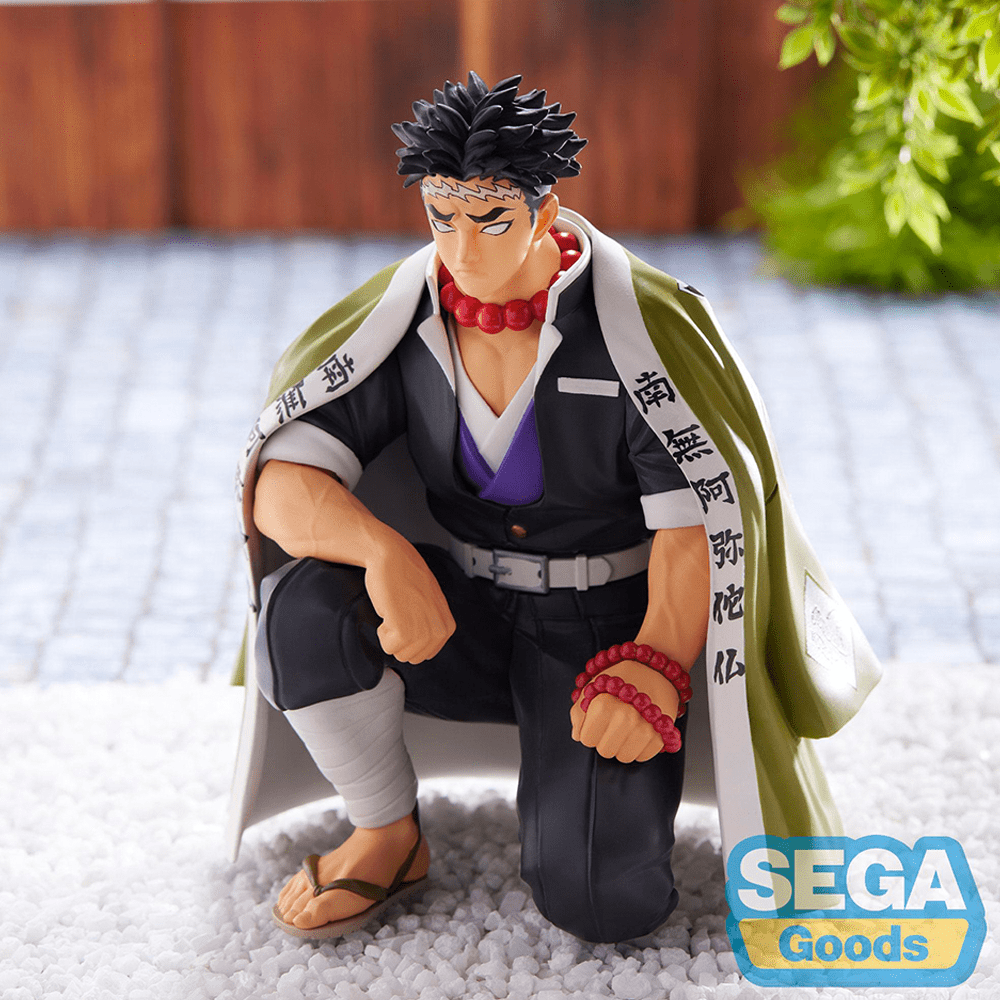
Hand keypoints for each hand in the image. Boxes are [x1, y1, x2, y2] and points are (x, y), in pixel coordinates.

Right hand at [364, 537, 455, 662]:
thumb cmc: (406, 576)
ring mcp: (423, 632)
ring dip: (390, 633)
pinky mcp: (404, 630)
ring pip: (398, 653)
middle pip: (411, 657)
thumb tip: (422, 645)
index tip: (408, 615)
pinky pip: (388, 647)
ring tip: (395, 610)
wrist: (392, 557)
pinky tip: (389, 610)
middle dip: (399, 637)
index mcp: (447, 626)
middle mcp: (439, 631)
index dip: (409, 636)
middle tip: (400, 612)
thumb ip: (430, 625)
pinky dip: (382, 631)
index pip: (424, 654)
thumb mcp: (430, 604)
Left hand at [570, 659, 679, 762]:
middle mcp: (625, 717)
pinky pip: (644, 756)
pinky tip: (640, 730)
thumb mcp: (592, 686)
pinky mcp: (662, 733)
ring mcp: (646, 727)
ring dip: (623, 745)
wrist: (654, 667)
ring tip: (626, 726)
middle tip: (612, 723)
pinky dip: (641, 747)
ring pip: (625, 757)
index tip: (597, 720)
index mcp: (604, 705)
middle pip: (605, 751)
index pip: (587, 740)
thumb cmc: (621, 676)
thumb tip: (577, 735)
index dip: (590, 730)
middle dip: (605, 739)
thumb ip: (578, 712)